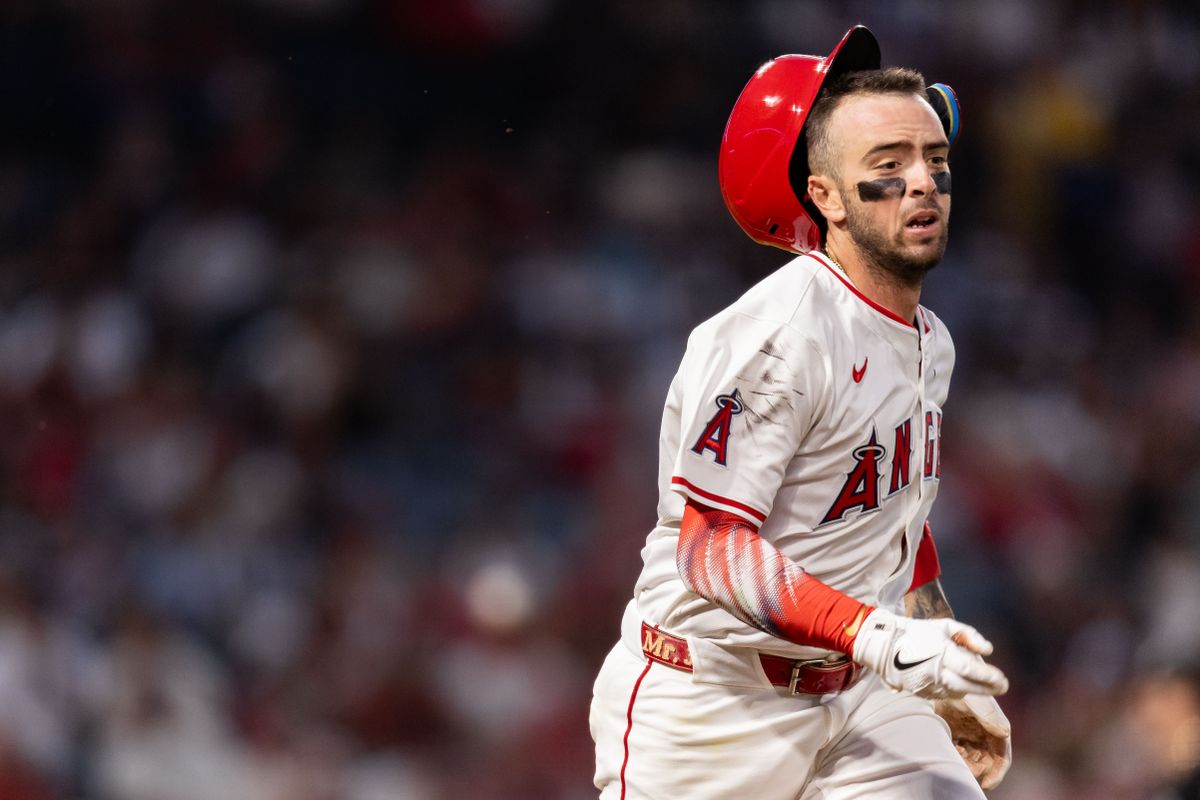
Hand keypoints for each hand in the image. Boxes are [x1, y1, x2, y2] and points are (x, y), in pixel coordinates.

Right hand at [850, 608, 1008, 698]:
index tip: (1003, 680)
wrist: (886, 645)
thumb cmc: (919, 632)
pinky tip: (958, 682)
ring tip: (980, 682)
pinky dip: (955, 689)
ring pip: (958, 692)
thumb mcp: (945, 625)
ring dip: (972, 688)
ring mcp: (928, 684)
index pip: (971, 669)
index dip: (989, 676)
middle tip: (1002, 686)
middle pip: (968, 686)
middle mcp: (935, 671)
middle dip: (988, 688)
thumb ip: (969, 635)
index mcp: (941, 652)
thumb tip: (988, 650)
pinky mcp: (922, 693)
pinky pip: (945, 694)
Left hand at [935, 693, 1011, 788]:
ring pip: (970, 757)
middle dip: (977, 769)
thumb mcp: (980, 704)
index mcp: (996, 729)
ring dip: (965, 764)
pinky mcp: (953, 729)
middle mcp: (984, 733)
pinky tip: (946, 754)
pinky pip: (956, 750)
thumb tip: (1004, 733)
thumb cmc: (966, 690)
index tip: (986, 784)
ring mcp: (968, 732)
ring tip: (954, 762)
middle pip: (985, 760)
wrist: (944, 677)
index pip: (1001, 757)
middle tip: (965, 772)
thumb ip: (992, 718)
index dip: (997, 773)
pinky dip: (953, 755)